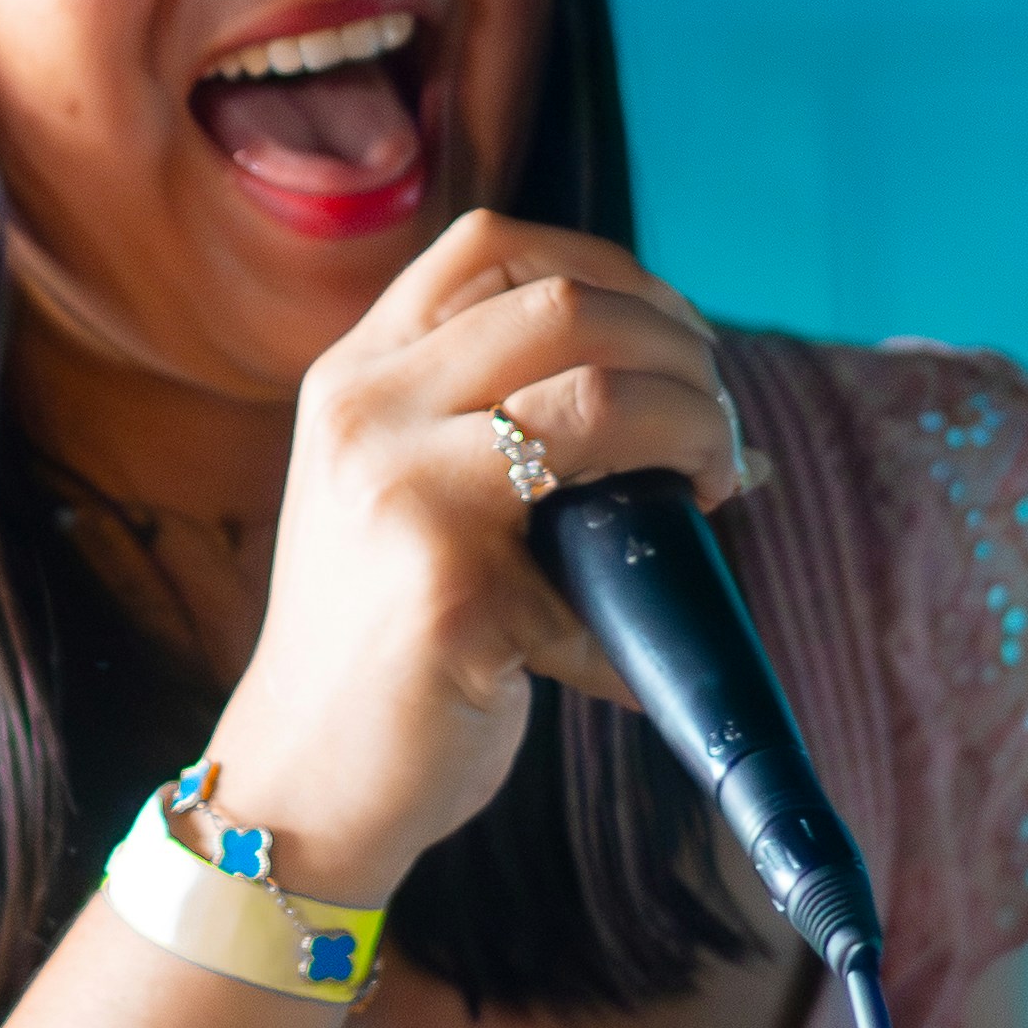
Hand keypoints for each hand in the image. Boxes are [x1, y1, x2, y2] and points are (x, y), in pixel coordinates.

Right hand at [204, 210, 744, 899]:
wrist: (307, 780)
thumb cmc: (389, 647)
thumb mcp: (416, 499)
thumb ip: (508, 431)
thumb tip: (708, 413)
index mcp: (357, 375)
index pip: (495, 248)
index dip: (617, 272)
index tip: (679, 342)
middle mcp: (364, 410)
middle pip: (565, 302)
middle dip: (681, 351)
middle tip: (719, 429)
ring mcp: (396, 489)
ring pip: (598, 392)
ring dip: (694, 428)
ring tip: (716, 485)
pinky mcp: (444, 585)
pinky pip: (604, 549)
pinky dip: (658, 582)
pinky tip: (649, 627)